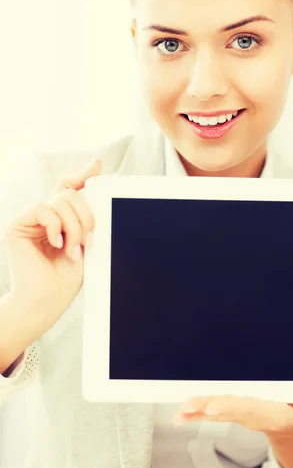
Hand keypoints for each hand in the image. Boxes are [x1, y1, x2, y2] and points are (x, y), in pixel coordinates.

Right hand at [3, 158, 101, 343]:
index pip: (70, 188)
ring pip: (61, 201)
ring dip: (75, 227)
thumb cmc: (65, 279)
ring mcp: (30, 220)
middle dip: (87, 217)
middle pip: (71, 194)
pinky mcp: (17, 225)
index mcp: (60, 219)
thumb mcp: (86, 244)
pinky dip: (55, 225)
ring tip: (73, 251)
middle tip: (89, 242)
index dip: (83, 174)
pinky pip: (42, 208)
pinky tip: (56, 243)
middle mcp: (44, 216)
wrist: (46, 302)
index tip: (98, 165)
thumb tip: (99, 193)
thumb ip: (88, 219)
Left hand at [172, 395, 292, 435]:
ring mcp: (237, 412)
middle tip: (188, 407)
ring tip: (180, 411)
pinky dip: (194, 414)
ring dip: (196, 411)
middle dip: (206, 407)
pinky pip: (210, 413)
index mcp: (264, 409)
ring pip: (214, 410)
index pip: (245, 407)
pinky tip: (179, 415)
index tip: (215, 406)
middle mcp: (247, 411)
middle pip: (224, 408)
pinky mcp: (230, 411)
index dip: (230, 406)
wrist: (287, 423)